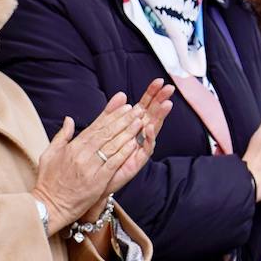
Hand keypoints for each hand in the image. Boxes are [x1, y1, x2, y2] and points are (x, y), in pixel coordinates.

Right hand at [32, 94, 146, 225]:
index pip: (96, 127)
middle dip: (123, 120)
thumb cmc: (48, 181)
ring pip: (112, 146)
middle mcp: (82, 154)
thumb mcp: (49, 154)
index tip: (124, 106)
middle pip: (106, 133)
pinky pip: (113, 164)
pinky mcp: (97, 181)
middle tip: (137, 110)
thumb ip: (61, 136)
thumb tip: (68, 119)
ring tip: (140, 122)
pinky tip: (134, 144)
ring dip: (127, 132)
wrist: (49, 206)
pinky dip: (124, 153)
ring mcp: (90, 167)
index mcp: (72, 147)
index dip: (111, 115)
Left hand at [104, 79, 172, 194]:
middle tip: (169, 88)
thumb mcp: (104, 129)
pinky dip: (148, 138)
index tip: (158, 81)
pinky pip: (145, 149)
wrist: (92, 179)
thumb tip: (121, 94)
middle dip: (160, 101)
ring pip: (152, 129)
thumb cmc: (100, 155)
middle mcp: (138, 135)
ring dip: (159, 117)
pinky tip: (149, 128)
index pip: (144, 106)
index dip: (151, 94)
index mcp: (131, 126)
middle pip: (152, 115)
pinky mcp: (137, 161)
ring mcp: (139, 148)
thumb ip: (112, 112)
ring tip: (166, 104)